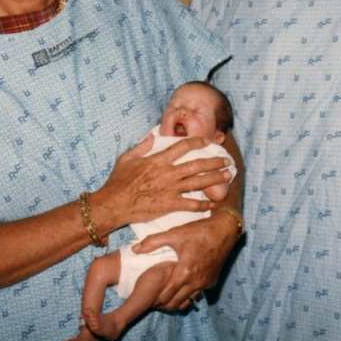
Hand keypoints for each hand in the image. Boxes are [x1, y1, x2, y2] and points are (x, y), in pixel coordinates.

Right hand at [93, 136, 231, 231]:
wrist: (113, 204)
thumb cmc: (118, 181)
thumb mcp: (127, 158)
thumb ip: (142, 146)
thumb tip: (153, 135)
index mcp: (158, 160)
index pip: (183, 147)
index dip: (199, 142)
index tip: (209, 142)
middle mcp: (167, 173)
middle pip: (197, 165)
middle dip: (214, 162)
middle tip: (227, 161)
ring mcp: (170, 189)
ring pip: (198, 183)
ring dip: (215, 179)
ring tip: (227, 177)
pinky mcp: (169, 205)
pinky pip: (191, 204)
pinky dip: (204, 204)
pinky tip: (213, 204)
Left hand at [132, 211, 240, 310]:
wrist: (224, 230)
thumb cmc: (198, 231)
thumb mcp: (174, 233)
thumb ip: (152, 242)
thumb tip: (134, 249)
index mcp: (185, 272)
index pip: (166, 295)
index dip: (155, 299)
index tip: (147, 298)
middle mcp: (196, 281)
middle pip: (176, 302)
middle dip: (164, 303)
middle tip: (153, 301)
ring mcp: (206, 283)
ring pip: (188, 300)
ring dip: (177, 300)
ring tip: (165, 298)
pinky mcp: (213, 281)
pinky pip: (198, 293)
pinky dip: (189, 294)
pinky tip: (181, 289)